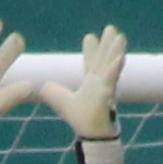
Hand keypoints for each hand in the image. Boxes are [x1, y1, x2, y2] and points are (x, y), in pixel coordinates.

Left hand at [38, 24, 127, 141]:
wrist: (91, 134)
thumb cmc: (81, 118)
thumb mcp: (62, 101)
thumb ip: (53, 92)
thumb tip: (43, 86)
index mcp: (91, 83)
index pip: (91, 62)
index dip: (91, 50)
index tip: (90, 36)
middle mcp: (100, 82)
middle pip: (104, 58)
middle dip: (107, 44)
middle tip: (111, 28)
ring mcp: (106, 87)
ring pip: (111, 65)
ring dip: (115, 51)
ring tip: (120, 36)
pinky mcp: (108, 95)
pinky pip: (112, 79)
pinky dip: (114, 69)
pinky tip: (120, 57)